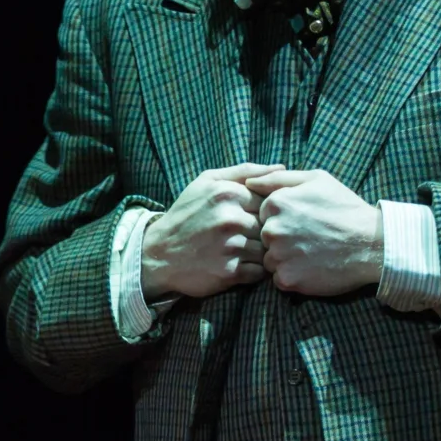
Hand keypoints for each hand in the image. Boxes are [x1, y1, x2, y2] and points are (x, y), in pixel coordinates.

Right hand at [141, 163, 280, 299]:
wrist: (158, 253)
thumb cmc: (186, 215)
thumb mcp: (207, 182)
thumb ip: (244, 171)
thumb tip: (282, 168)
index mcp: (228, 194)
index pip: (268, 202)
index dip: (261, 212)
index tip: (246, 218)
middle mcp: (231, 219)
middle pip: (269, 226)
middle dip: (260, 233)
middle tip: (242, 237)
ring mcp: (231, 247)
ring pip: (267, 249)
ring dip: (259, 252)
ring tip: (239, 251)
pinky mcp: (230, 272)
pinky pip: (259, 271)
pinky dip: (252, 271)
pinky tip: (237, 265)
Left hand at [251, 169, 383, 294]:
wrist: (373, 243)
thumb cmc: (345, 209)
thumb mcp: (317, 180)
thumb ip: (278, 178)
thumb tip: (248, 182)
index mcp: (276, 203)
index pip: (263, 215)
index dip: (283, 220)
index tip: (305, 222)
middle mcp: (272, 229)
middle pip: (264, 238)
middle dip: (282, 239)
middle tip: (311, 239)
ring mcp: (278, 255)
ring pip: (269, 260)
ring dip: (286, 259)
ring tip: (313, 253)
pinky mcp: (287, 278)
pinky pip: (278, 279)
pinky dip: (292, 276)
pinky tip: (313, 268)